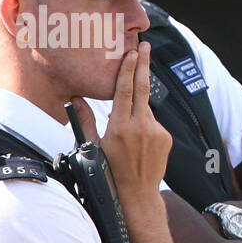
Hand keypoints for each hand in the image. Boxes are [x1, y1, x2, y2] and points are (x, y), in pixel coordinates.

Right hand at [77, 42, 171, 205]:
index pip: (126, 90)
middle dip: (144, 65)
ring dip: (139, 107)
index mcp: (121, 126)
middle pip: (143, 89)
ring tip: (128, 128)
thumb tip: (75, 98)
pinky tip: (138, 141)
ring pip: (147, 109)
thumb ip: (85, 120)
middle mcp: (141, 127)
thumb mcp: (92, 147)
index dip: (129, 69)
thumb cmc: (110, 173)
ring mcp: (157, 132)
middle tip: (145, 46)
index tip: (133, 52)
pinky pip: (154, 123)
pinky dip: (145, 123)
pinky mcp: (166, 139)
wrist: (137, 196)